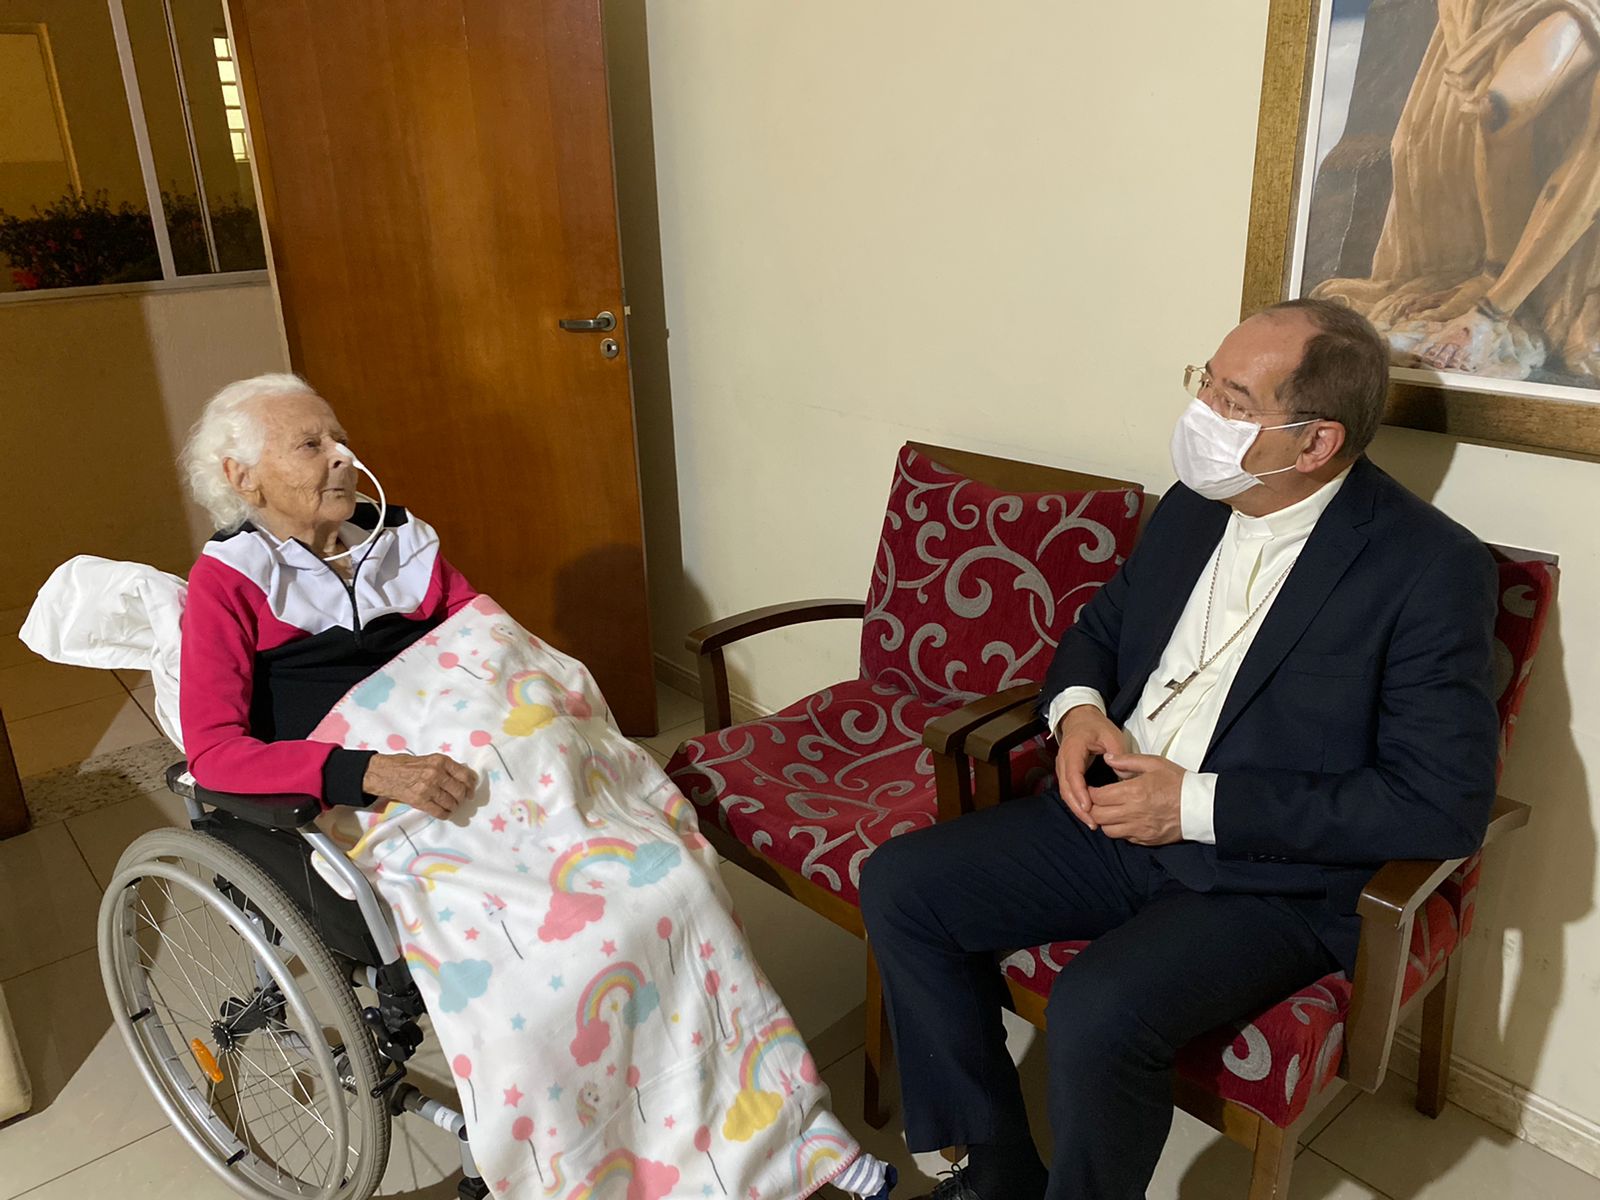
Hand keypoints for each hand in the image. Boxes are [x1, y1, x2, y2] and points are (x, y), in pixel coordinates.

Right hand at [362, 753, 476, 818]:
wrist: (384, 773)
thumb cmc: (405, 765)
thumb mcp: (429, 760)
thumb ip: (445, 768)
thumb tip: (463, 778)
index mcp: (440, 761)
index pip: (465, 775)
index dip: (471, 785)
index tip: (471, 791)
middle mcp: (436, 774)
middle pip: (460, 791)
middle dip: (462, 798)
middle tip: (460, 800)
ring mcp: (428, 788)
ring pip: (451, 803)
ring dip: (453, 807)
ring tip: (451, 806)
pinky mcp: (420, 801)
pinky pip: (439, 812)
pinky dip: (445, 814)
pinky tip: (444, 813)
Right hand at [1054, 705, 1127, 829]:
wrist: (1080, 719)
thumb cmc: (1097, 726)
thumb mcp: (1111, 735)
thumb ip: (1118, 755)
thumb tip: (1121, 776)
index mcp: (1073, 748)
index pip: (1073, 774)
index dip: (1080, 792)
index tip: (1089, 807)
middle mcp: (1063, 760)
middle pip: (1066, 788)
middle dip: (1078, 808)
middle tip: (1093, 823)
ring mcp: (1062, 768)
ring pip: (1065, 792)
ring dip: (1076, 809)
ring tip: (1092, 824)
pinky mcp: (1065, 774)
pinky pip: (1068, 791)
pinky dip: (1076, 804)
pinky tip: (1088, 815)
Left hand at [1090, 753, 1184, 845]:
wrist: (1202, 806)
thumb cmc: (1179, 782)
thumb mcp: (1154, 763)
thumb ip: (1127, 760)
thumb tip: (1107, 758)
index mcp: (1133, 792)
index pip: (1097, 796)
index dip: (1089, 792)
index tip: (1090, 787)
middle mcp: (1132, 813)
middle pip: (1098, 815)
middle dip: (1092, 807)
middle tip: (1095, 800)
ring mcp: (1139, 829)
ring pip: (1107, 830)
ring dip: (1104, 820)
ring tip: (1110, 810)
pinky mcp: (1146, 840)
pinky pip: (1124, 838)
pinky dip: (1119, 830)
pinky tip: (1124, 820)